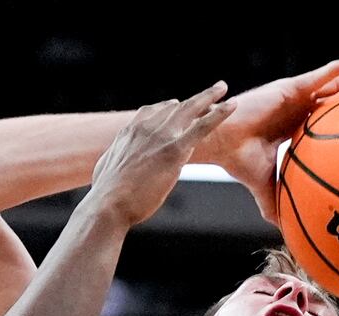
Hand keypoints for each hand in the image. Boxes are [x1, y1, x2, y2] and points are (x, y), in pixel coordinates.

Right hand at [88, 82, 235, 227]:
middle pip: (174, 107)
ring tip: (223, 88)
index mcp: (130, 131)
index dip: (170, 108)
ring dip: (209, 97)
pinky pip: (201, 126)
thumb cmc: (106, 194)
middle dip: (194, 98)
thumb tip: (117, 162)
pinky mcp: (174, 150)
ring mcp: (161, 136)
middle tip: (211, 90)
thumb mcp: (108, 167)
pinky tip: (232, 105)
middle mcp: (146, 127)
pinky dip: (219, 114)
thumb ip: (118, 158)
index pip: (154, 111)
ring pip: (190, 109)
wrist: (107, 203)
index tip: (180, 106)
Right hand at [203, 55, 338, 223]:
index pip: (327, 119)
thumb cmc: (239, 163)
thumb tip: (285, 235)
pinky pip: (317, 76)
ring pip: (332, 82)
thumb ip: (277, 205)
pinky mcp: (289, 87)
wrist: (222, 144)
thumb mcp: (265, 187)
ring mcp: (295, 96)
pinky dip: (335, 68)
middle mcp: (298, 109)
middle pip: (336, 97)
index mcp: (295, 127)